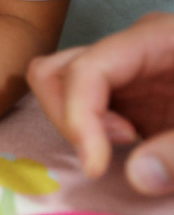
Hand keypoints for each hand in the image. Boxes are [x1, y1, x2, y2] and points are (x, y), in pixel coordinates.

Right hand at [27, 12, 173, 194]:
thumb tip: (136, 176)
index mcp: (157, 38)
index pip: (87, 68)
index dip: (78, 116)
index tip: (96, 167)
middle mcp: (130, 48)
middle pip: (58, 69)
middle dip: (69, 114)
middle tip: (114, 146)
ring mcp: (126, 69)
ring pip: (60, 83)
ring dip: (74, 119)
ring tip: (122, 142)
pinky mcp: (130, 94)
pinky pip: (82, 104)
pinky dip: (88, 129)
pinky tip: (131, 142)